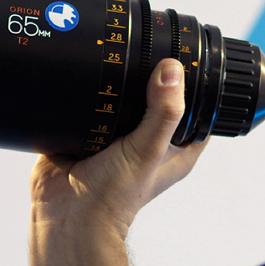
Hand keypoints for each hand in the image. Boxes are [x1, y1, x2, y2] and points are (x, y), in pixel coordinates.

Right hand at [30, 57, 206, 237]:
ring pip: (124, 98)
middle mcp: (148, 141)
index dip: (198, 87)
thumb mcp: (147, 150)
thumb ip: (162, 112)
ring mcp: (117, 136)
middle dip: (153, 78)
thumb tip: (171, 72)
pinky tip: (87, 76)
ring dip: (118, 82)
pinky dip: (89, 91)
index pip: (198, 110)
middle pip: (158, 98)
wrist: (66, 213)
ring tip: (116, 58)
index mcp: (175, 149)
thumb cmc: (112, 197)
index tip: (189, 61)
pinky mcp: (88, 134)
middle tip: (149, 52)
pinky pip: (91, 104)